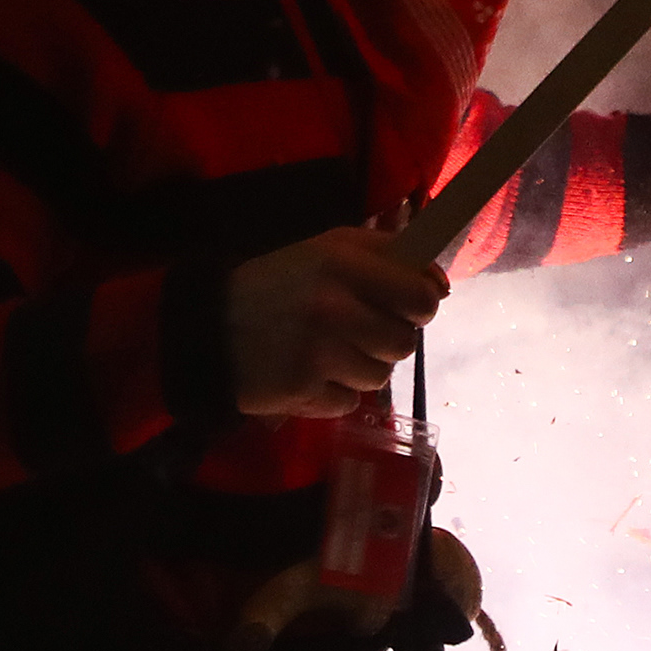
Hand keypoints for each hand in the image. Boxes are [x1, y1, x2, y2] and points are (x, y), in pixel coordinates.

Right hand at [226, 227, 444, 415]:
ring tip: (327, 351)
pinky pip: (350, 402)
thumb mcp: (326, 249)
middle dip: (389, 339)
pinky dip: (334, 393)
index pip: (420, 294)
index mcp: (342, 262)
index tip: (408, 306)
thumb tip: (440, 283)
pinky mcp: (306, 391)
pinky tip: (308, 373)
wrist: (210, 329)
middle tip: (360, 330)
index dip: (421, 303)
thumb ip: (385, 254)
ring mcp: (320, 352)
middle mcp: (334, 306)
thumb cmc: (279, 284)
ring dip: (361, 368)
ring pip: (380, 375)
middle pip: (405, 341)